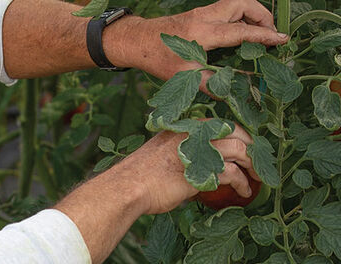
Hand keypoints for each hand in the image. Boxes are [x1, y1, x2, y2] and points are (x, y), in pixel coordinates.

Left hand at [106, 0, 287, 83]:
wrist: (139, 40)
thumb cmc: (158, 59)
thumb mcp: (182, 77)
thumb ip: (207, 84)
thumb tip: (228, 95)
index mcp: (206, 32)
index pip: (242, 31)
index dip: (264, 37)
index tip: (282, 40)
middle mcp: (208, 16)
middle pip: (245, 5)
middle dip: (263, 17)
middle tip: (272, 34)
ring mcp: (204, 11)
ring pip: (237, 3)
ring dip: (252, 13)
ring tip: (260, 31)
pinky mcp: (201, 12)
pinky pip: (228, 8)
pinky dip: (240, 14)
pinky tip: (241, 29)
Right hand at [124, 124, 258, 215]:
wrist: (127, 188)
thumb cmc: (140, 177)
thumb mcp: (165, 157)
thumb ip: (186, 157)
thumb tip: (201, 170)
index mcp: (187, 126)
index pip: (223, 125)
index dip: (241, 136)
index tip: (249, 149)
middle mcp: (196, 133)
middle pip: (237, 134)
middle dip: (253, 149)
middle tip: (260, 163)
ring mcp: (200, 149)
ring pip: (240, 150)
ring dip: (253, 165)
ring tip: (258, 177)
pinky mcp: (203, 170)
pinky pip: (232, 173)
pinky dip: (242, 183)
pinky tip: (245, 191)